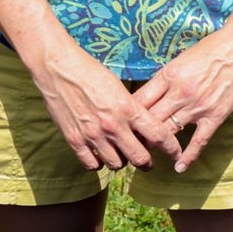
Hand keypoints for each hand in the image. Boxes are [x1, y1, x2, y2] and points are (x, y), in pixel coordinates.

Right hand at [26, 38, 182, 171]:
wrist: (58, 67)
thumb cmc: (90, 71)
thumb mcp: (118, 87)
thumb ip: (131, 109)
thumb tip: (142, 128)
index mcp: (127, 109)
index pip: (159, 135)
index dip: (171, 148)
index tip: (175, 153)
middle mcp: (112, 125)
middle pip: (139, 158)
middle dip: (147, 162)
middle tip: (147, 161)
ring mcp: (92, 135)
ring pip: (116, 164)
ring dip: (122, 162)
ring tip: (121, 155)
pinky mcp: (74, 139)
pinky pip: (92, 164)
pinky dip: (98, 163)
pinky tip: (100, 155)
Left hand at [130, 20, 232, 173]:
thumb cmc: (211, 48)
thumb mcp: (181, 59)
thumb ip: (166, 78)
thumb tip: (150, 95)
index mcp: (169, 75)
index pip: (140, 101)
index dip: (128, 115)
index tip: (122, 124)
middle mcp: (180, 92)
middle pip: (150, 120)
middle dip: (137, 133)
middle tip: (128, 144)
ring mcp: (198, 106)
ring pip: (169, 132)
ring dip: (157, 145)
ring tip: (146, 156)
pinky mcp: (216, 115)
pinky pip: (199, 141)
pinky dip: (188, 156)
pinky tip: (179, 167)